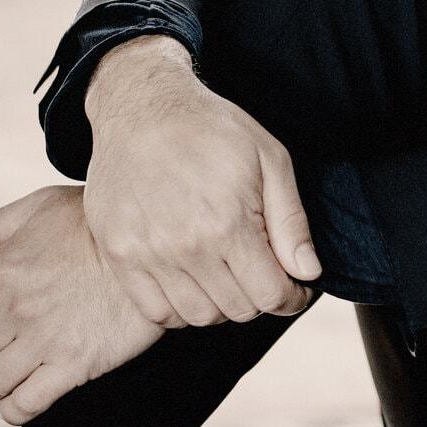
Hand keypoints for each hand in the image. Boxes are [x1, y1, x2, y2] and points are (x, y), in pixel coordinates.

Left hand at [0, 185, 167, 423]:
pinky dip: (16, 410)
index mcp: (3, 271)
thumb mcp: (42, 207)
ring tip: (12, 378)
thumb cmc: (98, 224)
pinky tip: (24, 401)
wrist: (158, 249)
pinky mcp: (74, 365)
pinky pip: (24, 405)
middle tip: (5, 350)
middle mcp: (17, 308)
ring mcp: (44, 339)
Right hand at [66, 35, 319, 327]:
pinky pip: (156, 312)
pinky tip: (195, 281)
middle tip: (263, 273)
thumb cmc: (212, 129)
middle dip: (261, 298)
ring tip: (230, 274)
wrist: (142, 109)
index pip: (271, 295)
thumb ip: (291, 222)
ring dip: (223, 305)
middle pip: (238, 310)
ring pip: (198, 317)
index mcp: (227, 224)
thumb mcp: (270, 160)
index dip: (293, 297)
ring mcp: (146, 254)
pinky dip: (180, 309)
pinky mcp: (118, 255)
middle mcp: (185, 247)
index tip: (296, 288)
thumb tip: (307, 273)